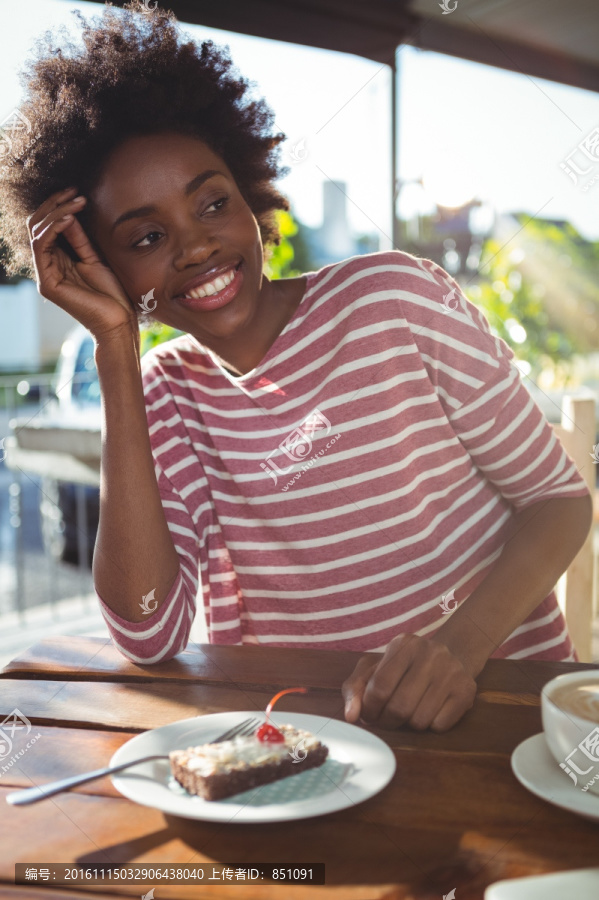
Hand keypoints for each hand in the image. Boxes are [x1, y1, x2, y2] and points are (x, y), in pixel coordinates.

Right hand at [28, 186, 135, 340]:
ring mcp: (45, 275)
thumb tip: (69, 213)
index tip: (78, 191)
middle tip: (75, 190)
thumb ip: (80, 239)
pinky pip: (42, 246)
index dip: (59, 205)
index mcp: (57, 261)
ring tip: (78, 200)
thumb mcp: (96, 258)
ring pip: (38, 231)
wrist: (119, 322)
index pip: (47, 225)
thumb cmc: (113, 295)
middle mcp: (47, 267)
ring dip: (57, 211)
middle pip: (37, 225)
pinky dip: (54, 227)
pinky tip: (70, 217)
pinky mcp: (48, 283)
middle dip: (55, 203)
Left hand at [341, 633, 476, 731]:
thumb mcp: (376, 667)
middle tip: (386, 720)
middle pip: (399, 707)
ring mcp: (451, 672)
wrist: (454, 655)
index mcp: (403, 644)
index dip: (370, 708)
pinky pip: (440, 725)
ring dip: (409, 724)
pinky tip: (430, 711)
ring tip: (409, 712)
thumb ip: (356, 687)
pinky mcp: (466, 691)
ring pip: (419, 720)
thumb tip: (351, 716)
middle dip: (387, 721)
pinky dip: (431, 725)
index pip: (379, 686)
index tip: (368, 715)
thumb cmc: (406, 666)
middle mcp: (430, 654)